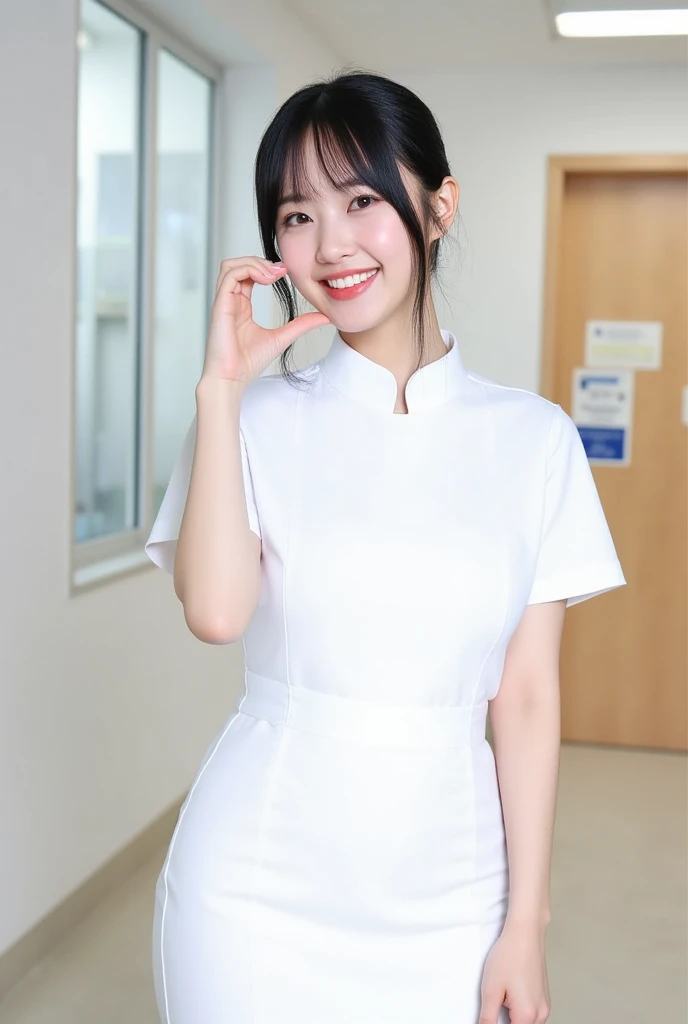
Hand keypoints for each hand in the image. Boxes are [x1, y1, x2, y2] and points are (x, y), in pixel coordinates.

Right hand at [200, 256, 330, 385]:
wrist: (233, 378)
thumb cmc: (248, 362)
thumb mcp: (283, 337)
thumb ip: (301, 325)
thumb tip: (325, 317)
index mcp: (241, 305)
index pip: (249, 275)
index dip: (267, 268)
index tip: (286, 272)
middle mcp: (231, 300)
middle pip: (239, 264)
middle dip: (261, 261)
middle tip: (282, 270)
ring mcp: (224, 301)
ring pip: (231, 265)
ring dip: (253, 262)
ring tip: (273, 274)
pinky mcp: (220, 304)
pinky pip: (229, 274)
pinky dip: (248, 270)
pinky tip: (266, 280)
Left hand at [479, 920, 550, 1023]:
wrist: (525, 932)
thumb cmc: (509, 955)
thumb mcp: (491, 989)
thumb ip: (488, 1018)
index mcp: (527, 1016)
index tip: (491, 1014)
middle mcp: (541, 1014)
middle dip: (507, 1021)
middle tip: (495, 1003)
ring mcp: (545, 1005)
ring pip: (527, 1023)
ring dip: (514, 1018)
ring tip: (502, 997)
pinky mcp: (544, 997)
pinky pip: (532, 1015)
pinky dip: (520, 1011)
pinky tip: (510, 993)